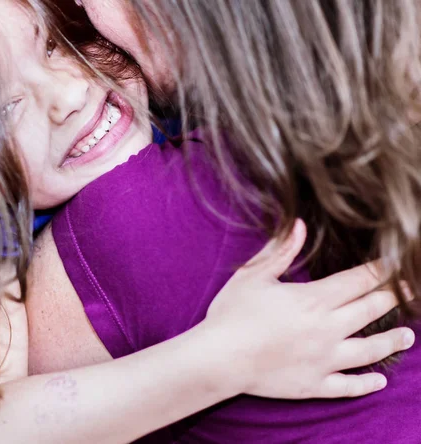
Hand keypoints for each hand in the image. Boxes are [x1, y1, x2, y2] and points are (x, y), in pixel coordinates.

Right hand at [202, 219, 413, 398]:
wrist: (218, 358)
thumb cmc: (232, 313)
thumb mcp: (253, 275)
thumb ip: (280, 250)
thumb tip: (299, 224)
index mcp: (314, 299)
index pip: (360, 280)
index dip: (383, 270)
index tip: (397, 264)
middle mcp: (327, 329)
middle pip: (372, 311)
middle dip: (395, 298)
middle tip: (412, 292)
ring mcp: (324, 359)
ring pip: (370, 350)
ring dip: (392, 341)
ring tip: (407, 335)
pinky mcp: (313, 384)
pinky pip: (348, 386)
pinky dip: (366, 383)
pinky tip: (379, 381)